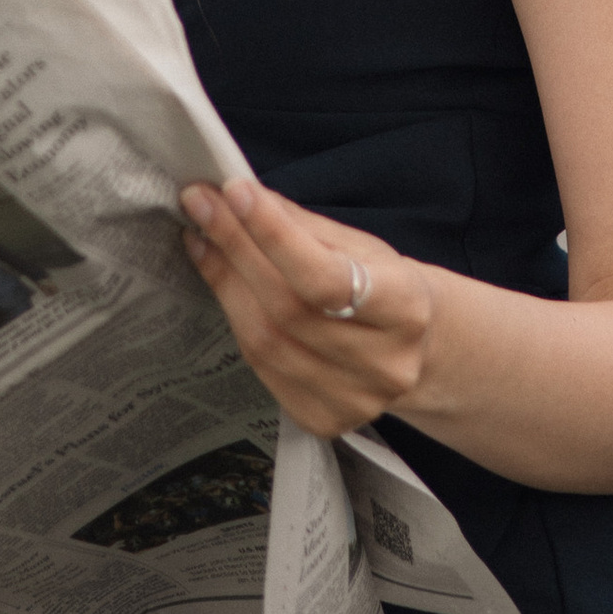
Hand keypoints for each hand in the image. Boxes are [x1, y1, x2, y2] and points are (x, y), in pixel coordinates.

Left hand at [179, 174, 434, 441]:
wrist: (412, 351)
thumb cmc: (381, 286)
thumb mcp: (359, 245)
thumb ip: (301, 224)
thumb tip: (238, 197)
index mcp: (406, 310)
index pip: (326, 276)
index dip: (275, 234)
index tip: (234, 192)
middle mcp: (385, 365)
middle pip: (288, 309)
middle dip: (236, 250)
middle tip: (200, 205)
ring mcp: (354, 401)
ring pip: (266, 342)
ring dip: (226, 284)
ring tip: (203, 240)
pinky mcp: (324, 421)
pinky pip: (263, 368)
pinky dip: (236, 321)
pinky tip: (224, 286)